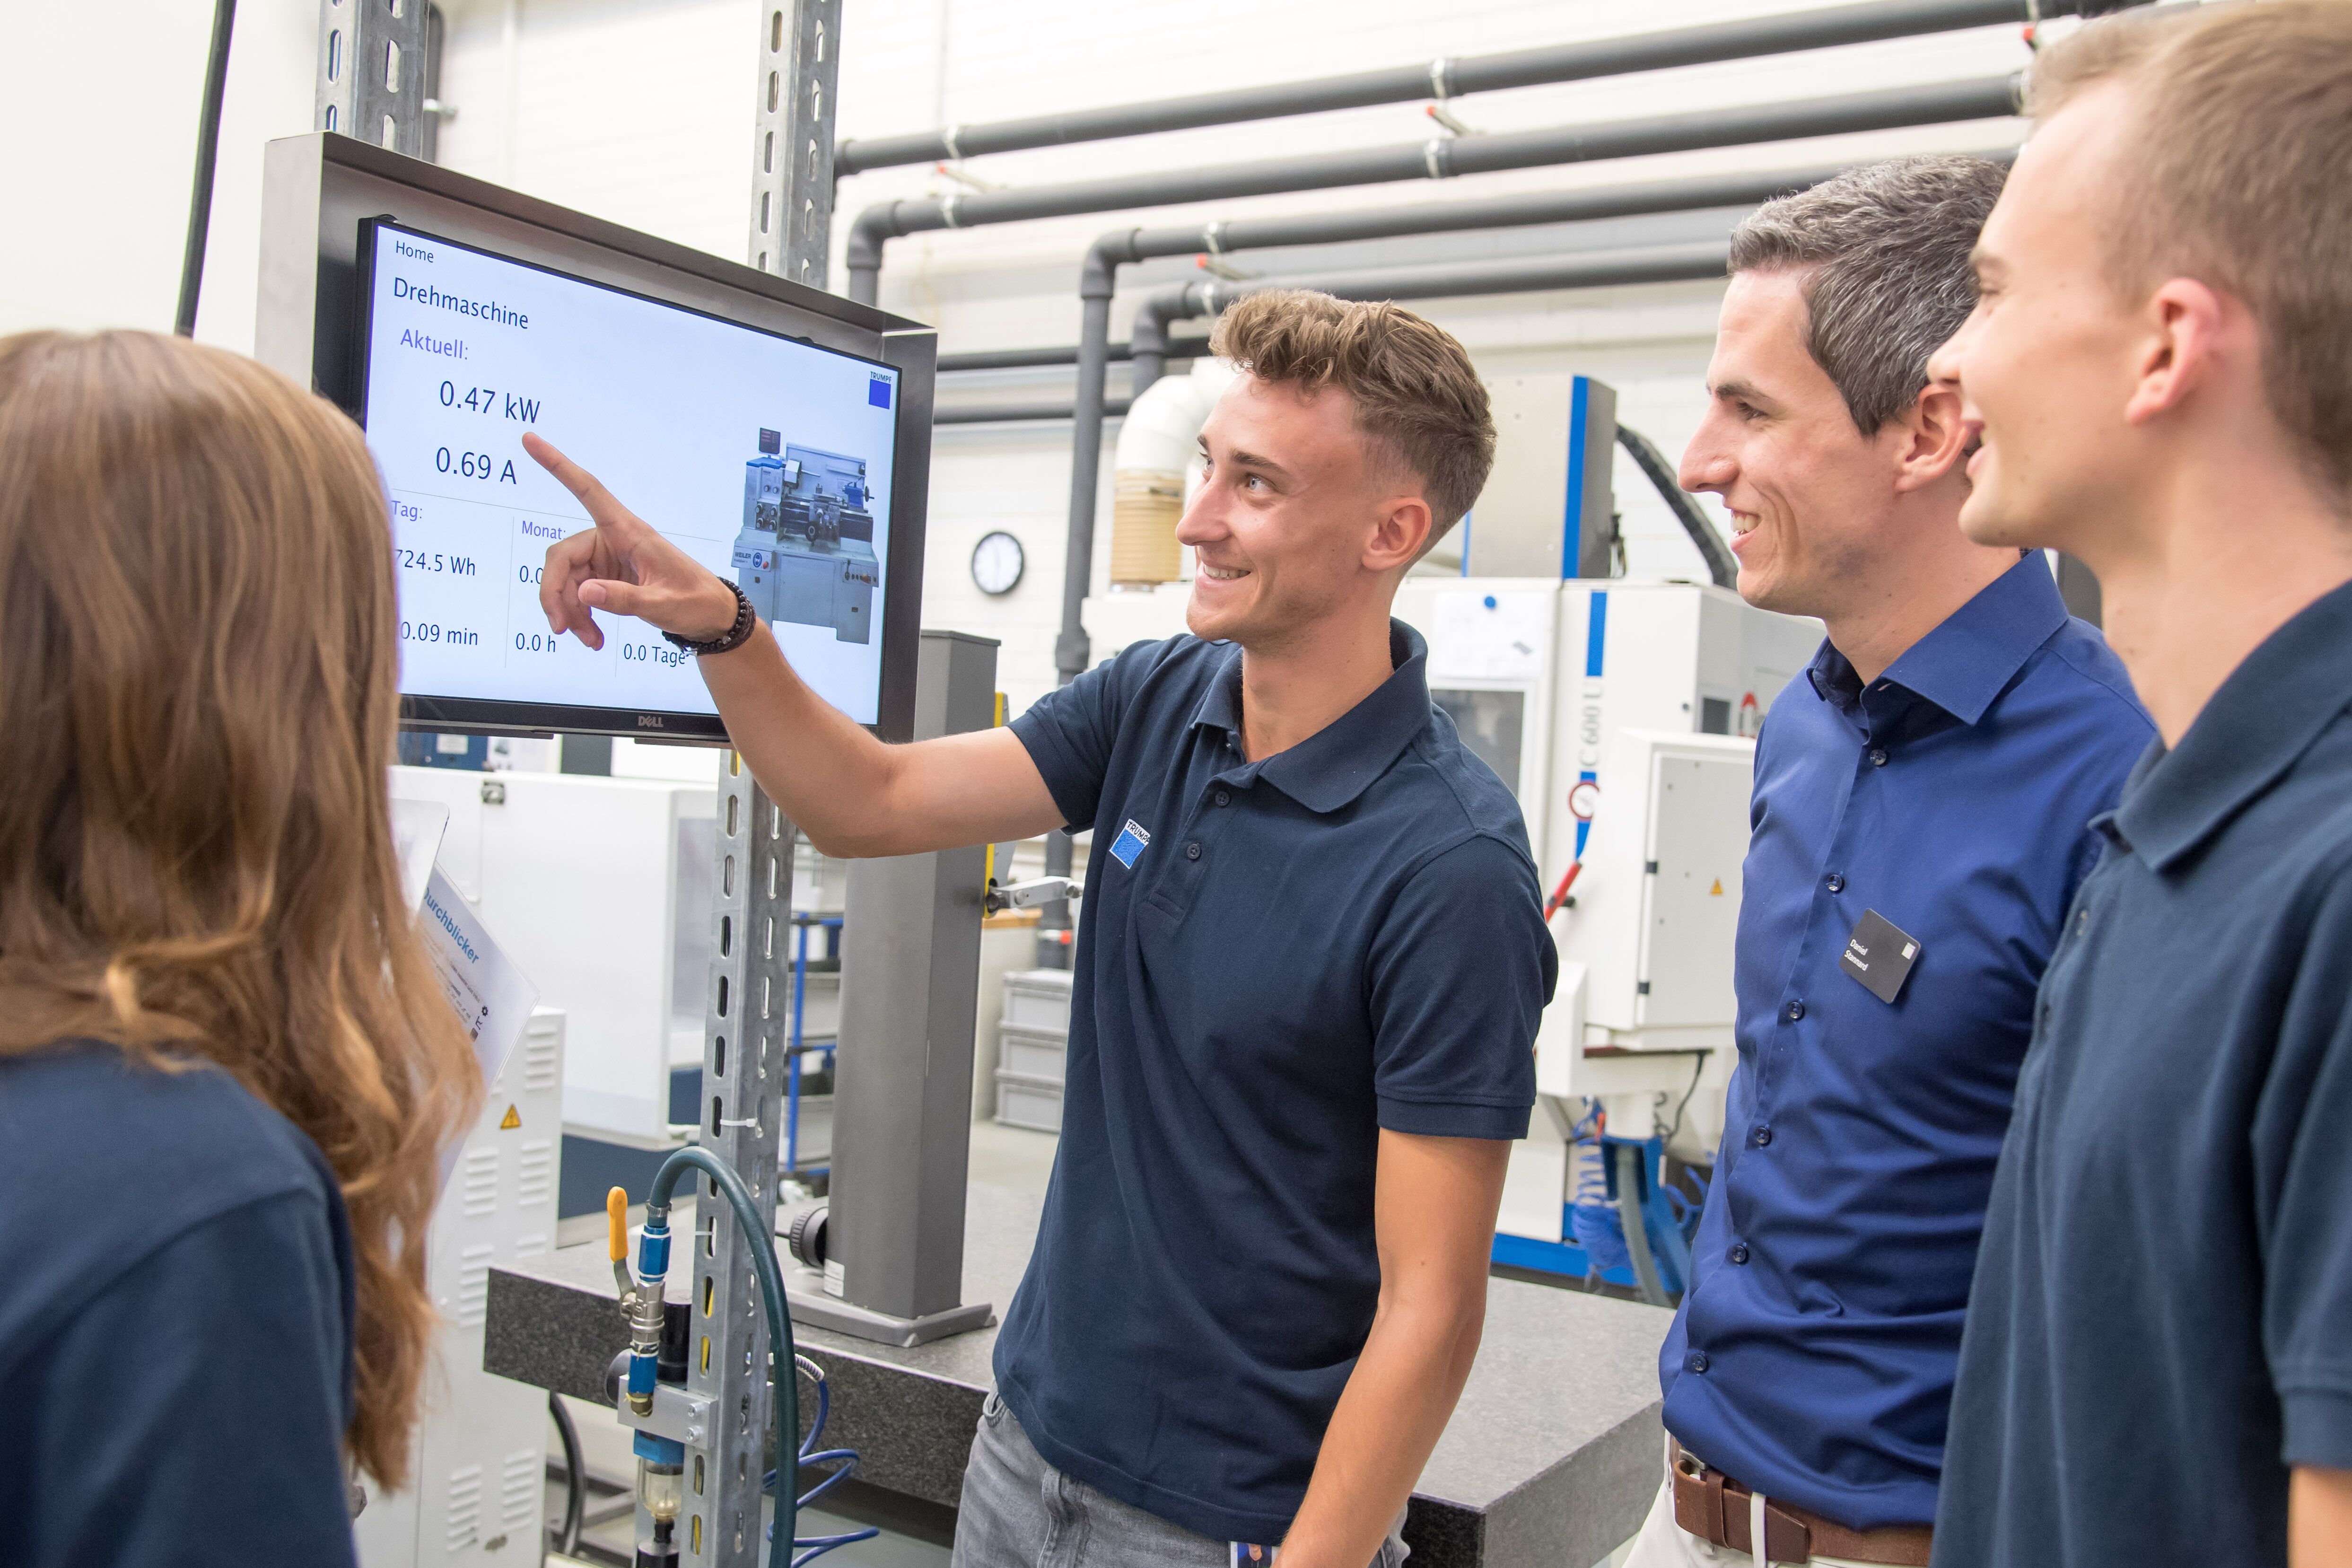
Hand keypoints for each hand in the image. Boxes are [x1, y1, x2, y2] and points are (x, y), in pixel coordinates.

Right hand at [523, 433, 738, 650]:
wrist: (712, 617)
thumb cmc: (695, 602)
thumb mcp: (662, 604)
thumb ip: (624, 599)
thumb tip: (585, 593)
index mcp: (629, 532)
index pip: (588, 490)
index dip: (558, 465)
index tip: (530, 441)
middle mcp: (612, 539)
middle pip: (562, 557)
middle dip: (556, 594)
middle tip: (561, 629)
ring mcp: (607, 559)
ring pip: (568, 580)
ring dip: (570, 612)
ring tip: (589, 640)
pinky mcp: (607, 577)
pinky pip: (579, 593)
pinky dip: (580, 616)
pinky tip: (593, 637)